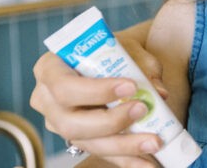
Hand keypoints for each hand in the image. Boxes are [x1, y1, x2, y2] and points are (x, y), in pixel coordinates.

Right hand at [30, 32, 166, 166]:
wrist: (116, 60)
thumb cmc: (116, 51)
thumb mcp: (128, 49)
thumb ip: (143, 68)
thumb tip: (159, 93)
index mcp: (51, 69)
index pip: (65, 86)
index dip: (96, 91)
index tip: (131, 86)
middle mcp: (48, 100)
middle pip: (70, 123)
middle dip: (110, 122)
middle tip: (142, 110)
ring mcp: (61, 123)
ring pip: (86, 143)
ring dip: (123, 145)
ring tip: (154, 141)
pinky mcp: (80, 140)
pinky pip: (101, 154)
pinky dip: (127, 160)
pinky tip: (148, 164)